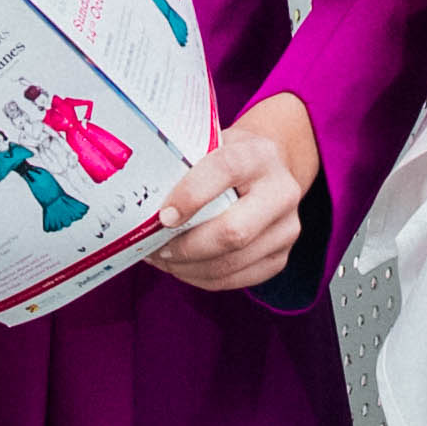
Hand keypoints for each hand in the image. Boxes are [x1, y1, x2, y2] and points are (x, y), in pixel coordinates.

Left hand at [153, 93, 324, 293]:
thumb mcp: (209, 146)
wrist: (269, 169)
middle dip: (187, 246)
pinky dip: (201, 278)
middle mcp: (282, 192)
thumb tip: (140, 206)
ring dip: (188, 267)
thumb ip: (183, 166)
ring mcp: (286, 229)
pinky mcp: (280, 258)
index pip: (225, 170)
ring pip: (231, 262)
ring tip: (161, 258)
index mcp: (259, 155)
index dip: (191, 195)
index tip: (163, 216)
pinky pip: (236, 279)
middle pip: (234, 232)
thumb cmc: (226, 158)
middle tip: (156, 247)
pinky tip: (181, 267)